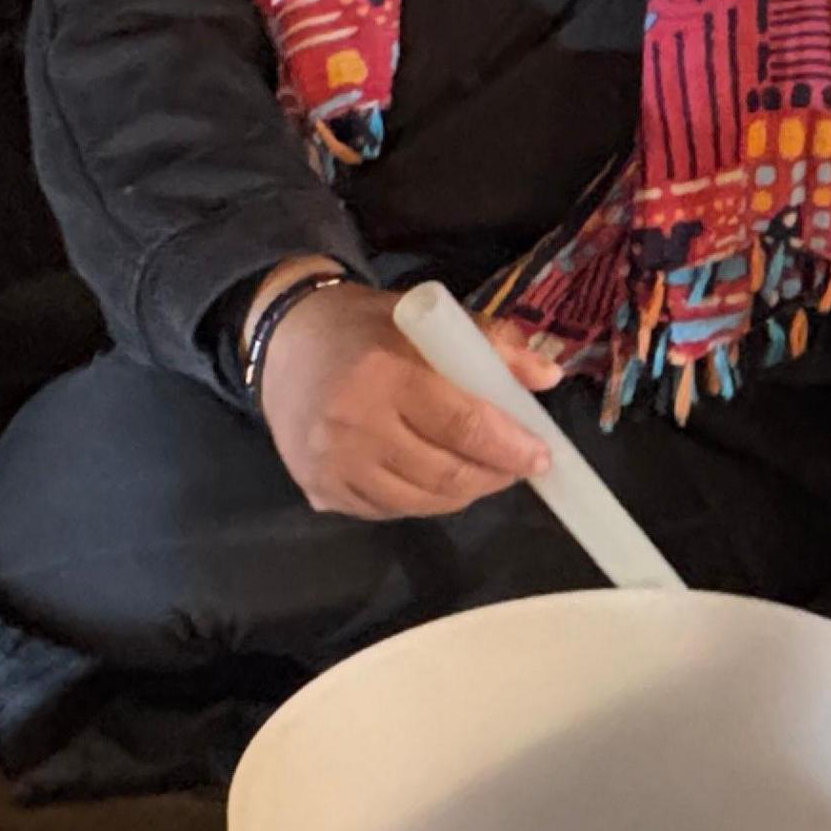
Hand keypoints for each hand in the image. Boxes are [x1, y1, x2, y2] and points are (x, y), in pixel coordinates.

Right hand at [253, 282, 562, 519]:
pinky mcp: (320, 490)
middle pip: (446, 474)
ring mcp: (332, 465)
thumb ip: (491, 345)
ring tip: (484, 472)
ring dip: (463, 492)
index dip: (511, 447)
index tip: (542, 455)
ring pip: (421, 503)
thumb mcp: (428, 318)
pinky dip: (423, 501)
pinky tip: (435, 478)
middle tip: (519, 465)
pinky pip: (389, 512)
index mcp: (385, 372)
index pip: (463, 426)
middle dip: (495, 475)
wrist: (283, 343)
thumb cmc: (364, 328)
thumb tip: (548, 377)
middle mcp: (353, 425)